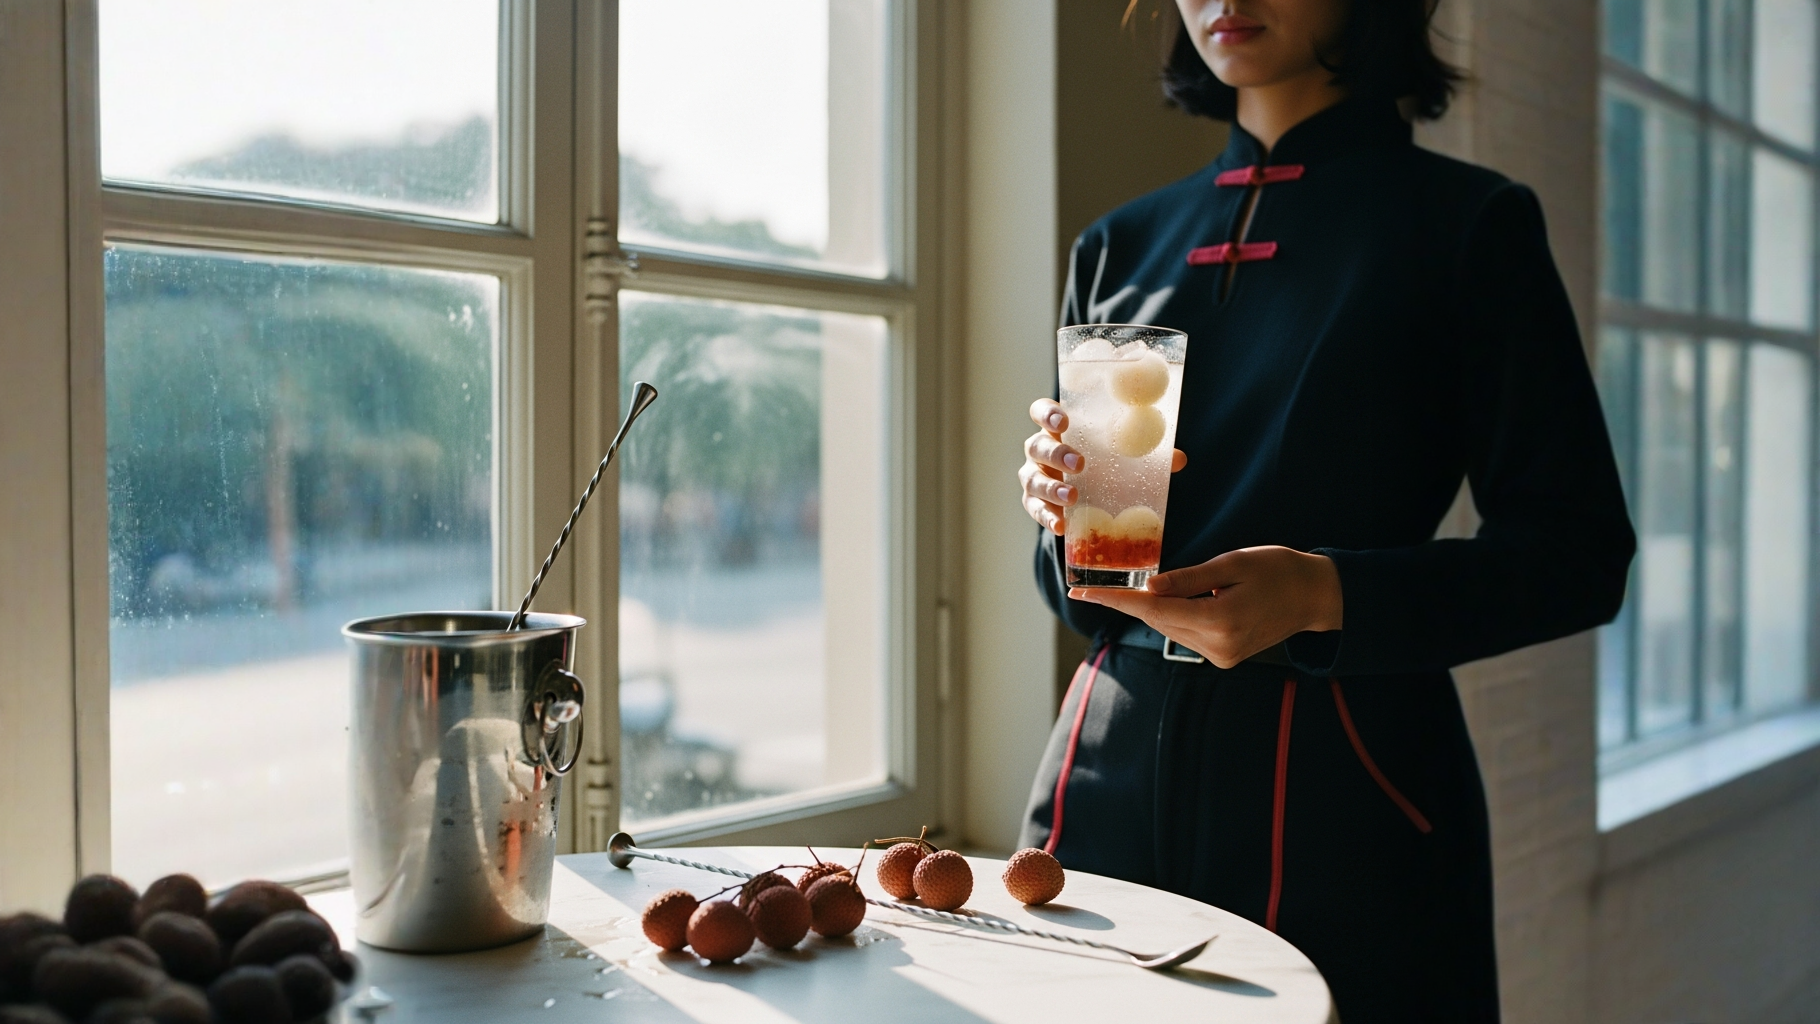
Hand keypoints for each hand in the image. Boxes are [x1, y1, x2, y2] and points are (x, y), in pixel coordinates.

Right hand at [1019, 398, 1185, 533]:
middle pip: (1037, 446)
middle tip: (1079, 463)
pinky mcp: (1034, 503)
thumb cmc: (1104, 464)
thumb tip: (1179, 459)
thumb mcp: (1123, 456)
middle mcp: (1040, 450)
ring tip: (1071, 496)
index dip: (1047, 414)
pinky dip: (1047, 517)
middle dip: (1056, 453)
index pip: (1041, 412)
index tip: (1064, 421)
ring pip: (1032, 478)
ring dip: (1051, 487)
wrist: (1089, 497)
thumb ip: (1148, 455)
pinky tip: (1061, 526)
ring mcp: (1034, 477)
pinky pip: (1035, 509)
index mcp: (1058, 429)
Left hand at [1069, 546, 1342, 667]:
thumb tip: (1149, 587)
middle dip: (1129, 602)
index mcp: (1219, 621)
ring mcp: (1221, 657)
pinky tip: (1169, 598)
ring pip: (1168, 629)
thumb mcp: (1231, 564)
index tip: (1082, 594)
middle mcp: (1216, 647)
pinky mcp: (1224, 658)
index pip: (1153, 610)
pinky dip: (1172, 616)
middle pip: (1157, 621)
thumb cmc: (1277, 570)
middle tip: (1095, 585)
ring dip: (1151, 608)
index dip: (1114, 600)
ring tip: (1135, 586)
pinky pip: (1185, 634)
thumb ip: (1188, 579)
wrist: (1315, 596)